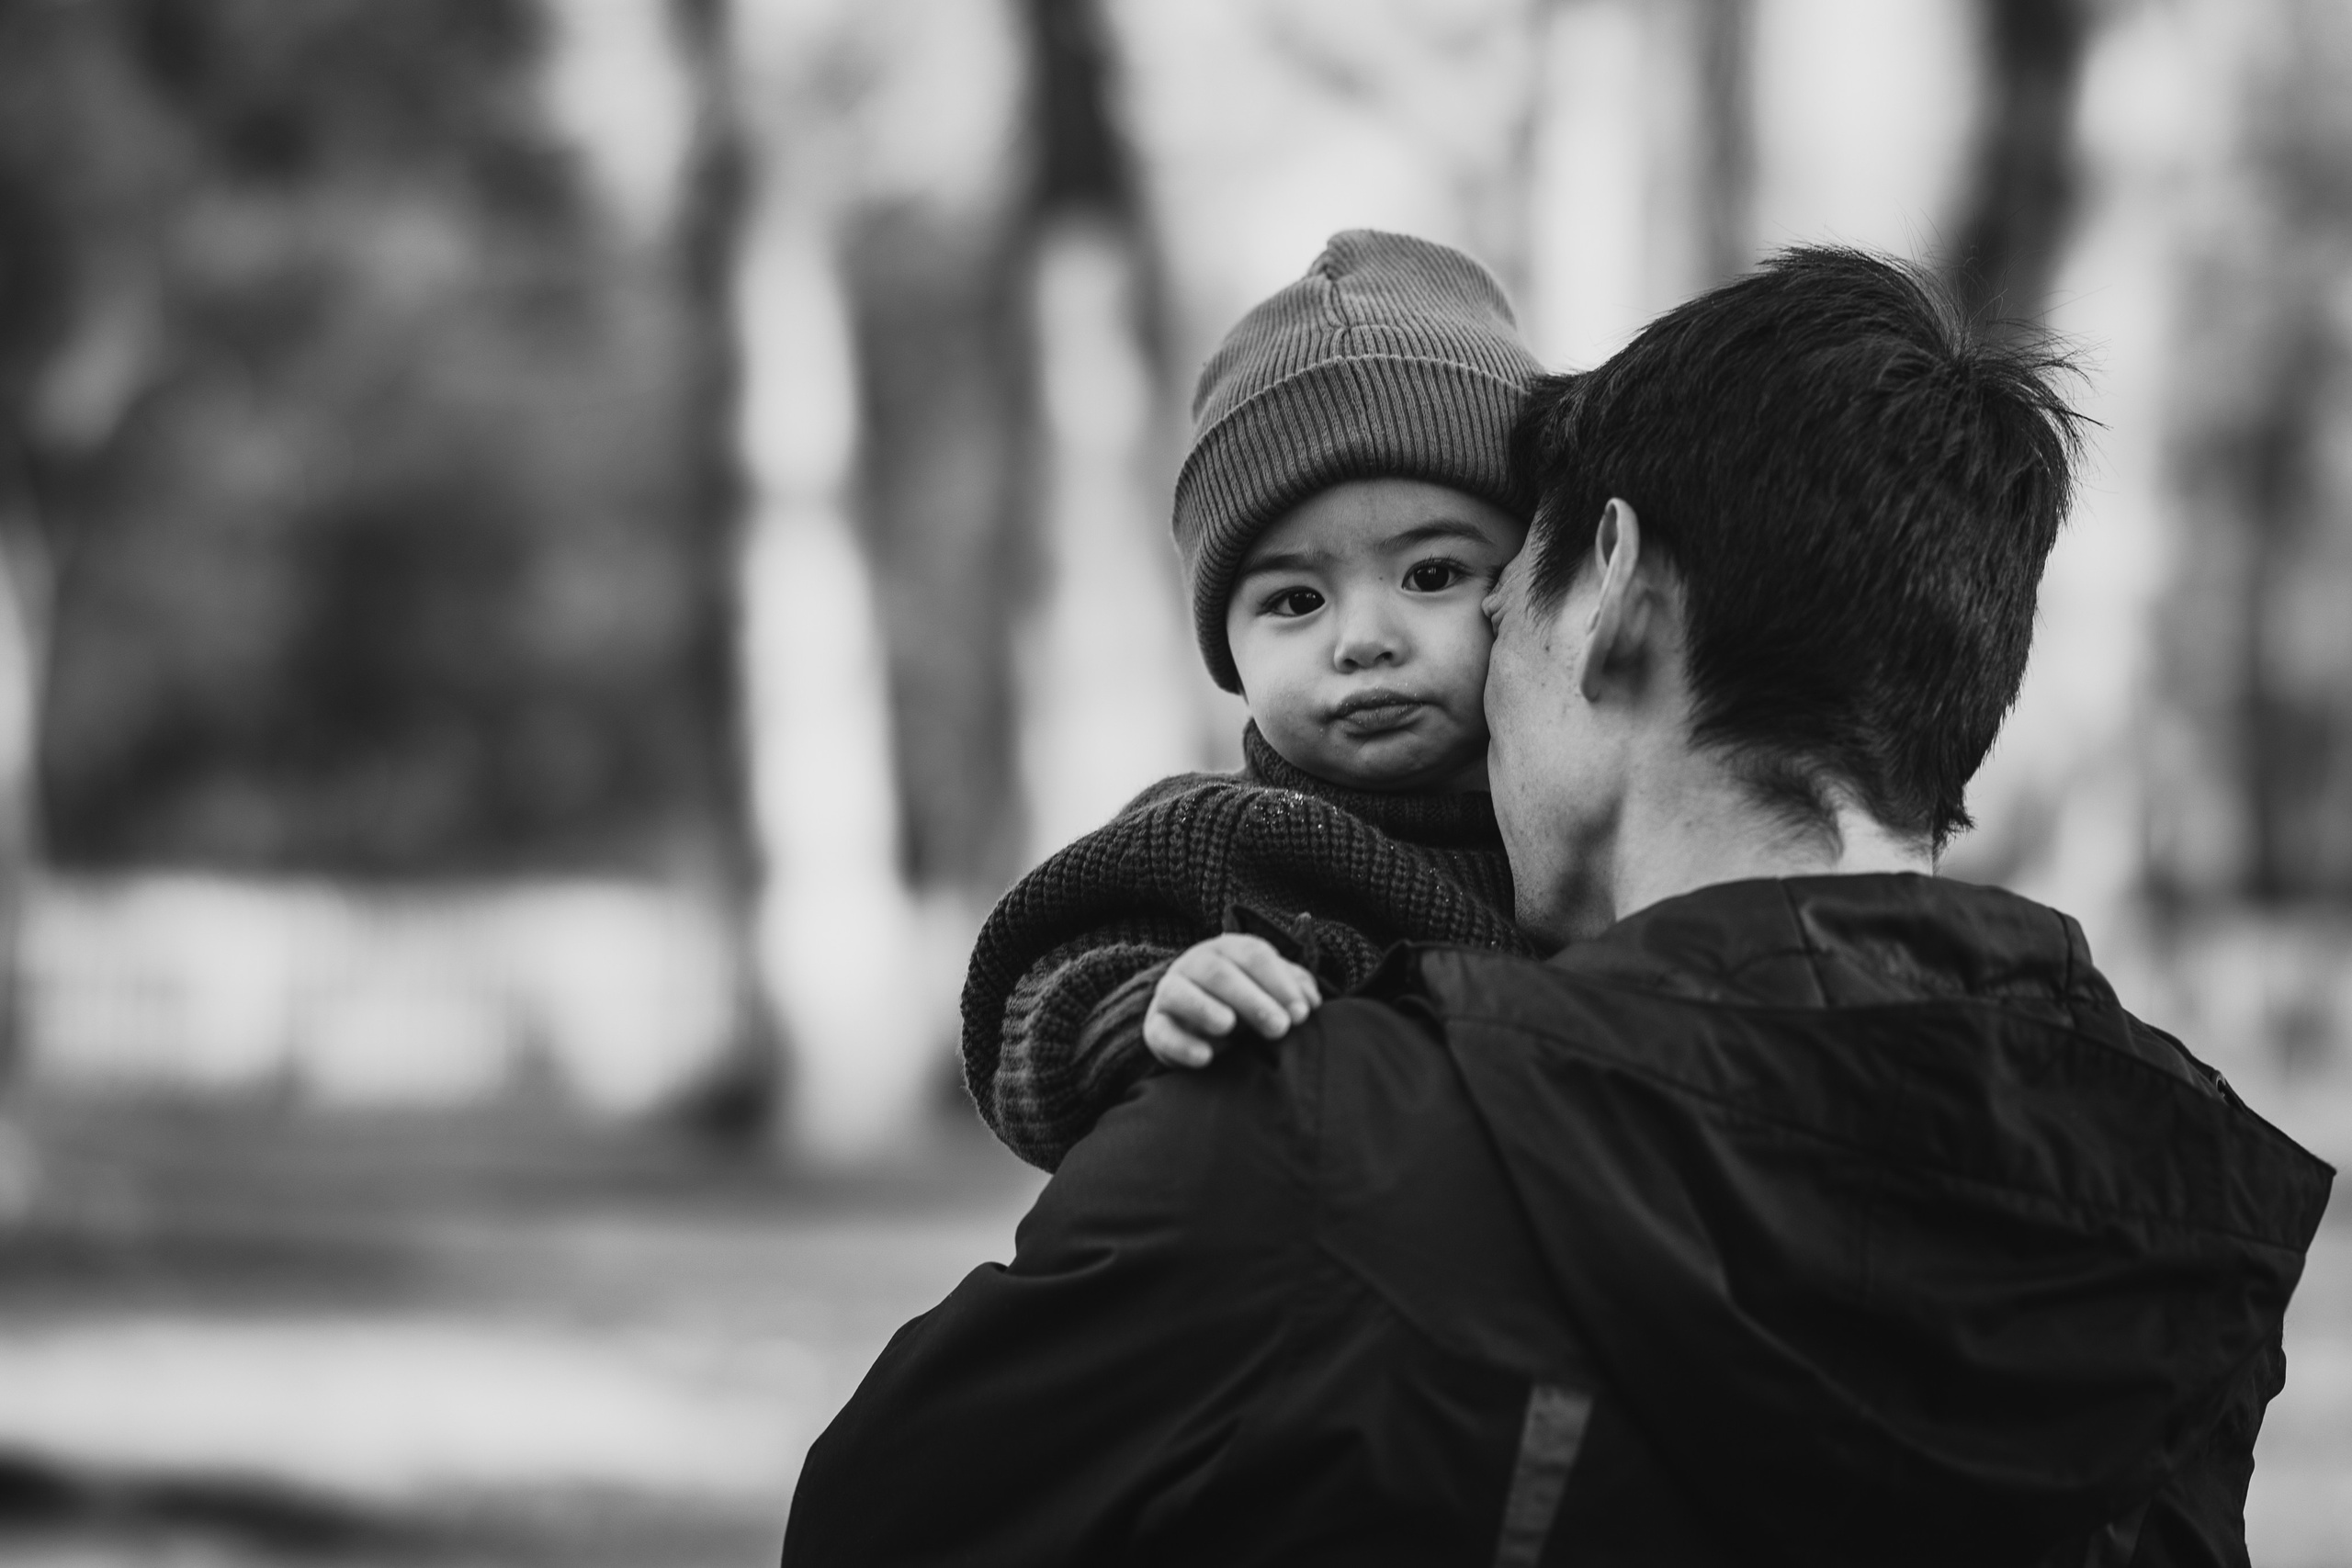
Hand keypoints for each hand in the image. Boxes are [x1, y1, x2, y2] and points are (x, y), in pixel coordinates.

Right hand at [1144, 934, 1322, 1069]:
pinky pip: (1161, 1032)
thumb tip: (1310, 1000)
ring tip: (1230, 1026)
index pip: (1253, 955)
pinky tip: (1205, 1057)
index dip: (1279, 982)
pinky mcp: (1155, 1025)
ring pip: (1180, 993)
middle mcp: (1195, 965)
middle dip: (1251, 999)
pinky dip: (1181, 1044)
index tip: (1302, 1012)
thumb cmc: (1245, 1000)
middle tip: (1280, 1027)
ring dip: (1205, 1009)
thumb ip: (1293, 987)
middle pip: (1219, 973)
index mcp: (1228, 950)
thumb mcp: (1270, 988)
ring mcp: (1171, 993)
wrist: (1197, 1020)